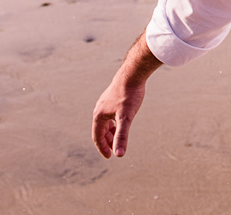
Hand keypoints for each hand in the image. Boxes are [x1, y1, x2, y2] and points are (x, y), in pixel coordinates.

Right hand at [92, 32, 161, 157]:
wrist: (133, 73)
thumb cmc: (129, 95)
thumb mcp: (126, 118)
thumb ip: (122, 136)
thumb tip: (119, 155)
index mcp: (99, 115)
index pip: (97, 137)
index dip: (103, 148)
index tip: (110, 157)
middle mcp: (99, 109)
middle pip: (100, 130)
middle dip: (107, 141)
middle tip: (115, 150)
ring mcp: (105, 102)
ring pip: (105, 122)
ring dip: (110, 132)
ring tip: (118, 138)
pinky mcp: (112, 97)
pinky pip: (110, 114)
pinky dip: (114, 122)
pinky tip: (122, 121)